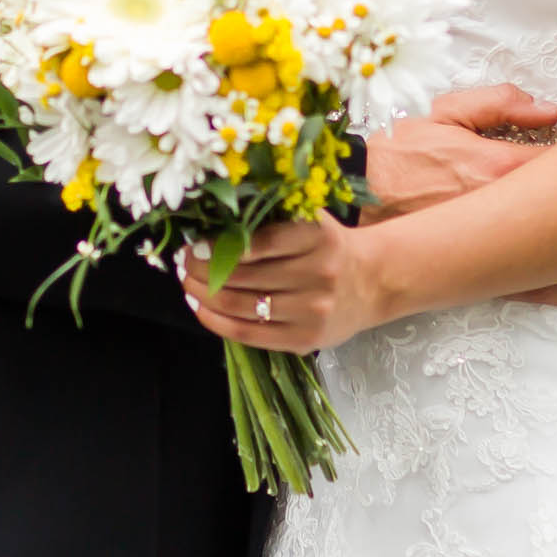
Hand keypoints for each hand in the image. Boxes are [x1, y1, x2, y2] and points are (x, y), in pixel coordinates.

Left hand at [184, 220, 383, 357]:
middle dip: (203, 269)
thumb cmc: (327, 246)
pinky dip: (216, 321)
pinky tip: (201, 307)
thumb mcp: (309, 220)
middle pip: (244, 275)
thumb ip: (270, 217)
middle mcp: (319, 273)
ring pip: (241, 305)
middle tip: (184, 262)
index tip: (195, 243)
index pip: (260, 241)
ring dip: (204, 294)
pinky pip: (249, 334)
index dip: (220, 245)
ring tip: (188, 283)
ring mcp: (313, 310)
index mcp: (318, 236)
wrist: (372, 282)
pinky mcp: (305, 339)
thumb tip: (210, 222)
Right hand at [367, 86, 556, 309]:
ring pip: (556, 247)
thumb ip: (499, 104)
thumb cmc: (397, 156)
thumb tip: (551, 109)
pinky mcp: (479, 272)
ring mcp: (493, 245)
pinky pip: (528, 285)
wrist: (355, 200)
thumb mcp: (445, 113)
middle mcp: (503, 209)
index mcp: (498, 165)